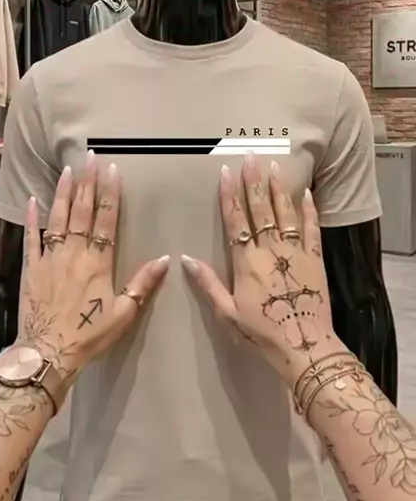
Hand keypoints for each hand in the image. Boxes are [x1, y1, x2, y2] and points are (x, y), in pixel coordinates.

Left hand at [17, 151, 169, 393]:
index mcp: (98, 263)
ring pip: (58, 219)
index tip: (112, 171)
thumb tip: (166, 258)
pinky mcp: (31, 269)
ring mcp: (50, 259)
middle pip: (83, 212)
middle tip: (90, 158)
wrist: (48, 352)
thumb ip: (143, 284)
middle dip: (88, 183)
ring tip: (67, 170)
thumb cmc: (89, 336)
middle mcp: (74, 254)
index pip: (107, 221)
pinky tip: (33, 200)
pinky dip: (32, 219)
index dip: (110, 194)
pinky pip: (31, 239)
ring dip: (63, 193)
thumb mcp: (123, 314)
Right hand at [182, 154, 345, 382]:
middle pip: (260, 210)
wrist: (303, 343)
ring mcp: (295, 252)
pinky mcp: (315, 258)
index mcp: (246, 262)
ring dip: (278, 189)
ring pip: (285, 213)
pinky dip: (309, 209)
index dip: (230, 195)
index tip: (226, 173)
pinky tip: (305, 192)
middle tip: (250, 157)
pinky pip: (312, 229)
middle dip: (253, 182)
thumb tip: (185, 258)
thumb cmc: (262, 331)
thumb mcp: (228, 312)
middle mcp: (270, 250)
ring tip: (274, 167)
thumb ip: (208, 283)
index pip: (236, 221)